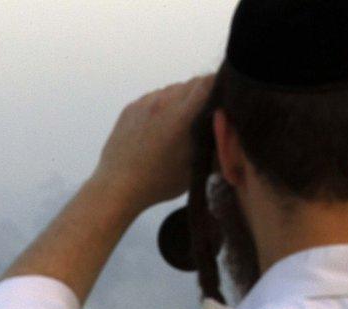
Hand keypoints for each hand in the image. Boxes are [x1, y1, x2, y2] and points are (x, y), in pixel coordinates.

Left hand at [91, 74, 214, 210]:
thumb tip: (230, 130)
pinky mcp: (130, 107)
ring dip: (181, 100)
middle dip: (203, 95)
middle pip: (192, 83)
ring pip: (173, 89)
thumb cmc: (159, 183)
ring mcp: (144, 103)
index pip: (209, 82)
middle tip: (204, 116)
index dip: (220, 86)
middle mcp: (163, 102)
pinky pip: (154, 97)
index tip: (223, 100)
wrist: (117, 186)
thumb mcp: (196, 167)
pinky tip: (159, 128)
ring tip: (179, 124)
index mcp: (182, 115)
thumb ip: (215, 145)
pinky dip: (162, 106)